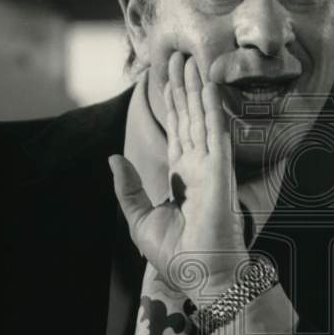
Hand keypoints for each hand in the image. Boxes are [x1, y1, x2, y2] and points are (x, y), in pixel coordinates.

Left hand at [109, 52, 248, 299]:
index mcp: (182, 178)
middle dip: (183, 88)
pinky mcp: (220, 173)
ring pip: (201, 119)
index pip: (177, 132)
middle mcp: (198, 168)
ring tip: (189, 60)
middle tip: (178, 56)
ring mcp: (211, 169)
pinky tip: (207, 86)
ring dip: (196, 89)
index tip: (166, 79)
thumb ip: (129, 189)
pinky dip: (212, 108)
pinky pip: (215, 134)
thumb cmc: (179, 257)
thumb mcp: (141, 220)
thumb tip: (113, 159)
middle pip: (189, 119)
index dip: (172, 105)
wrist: (203, 278)